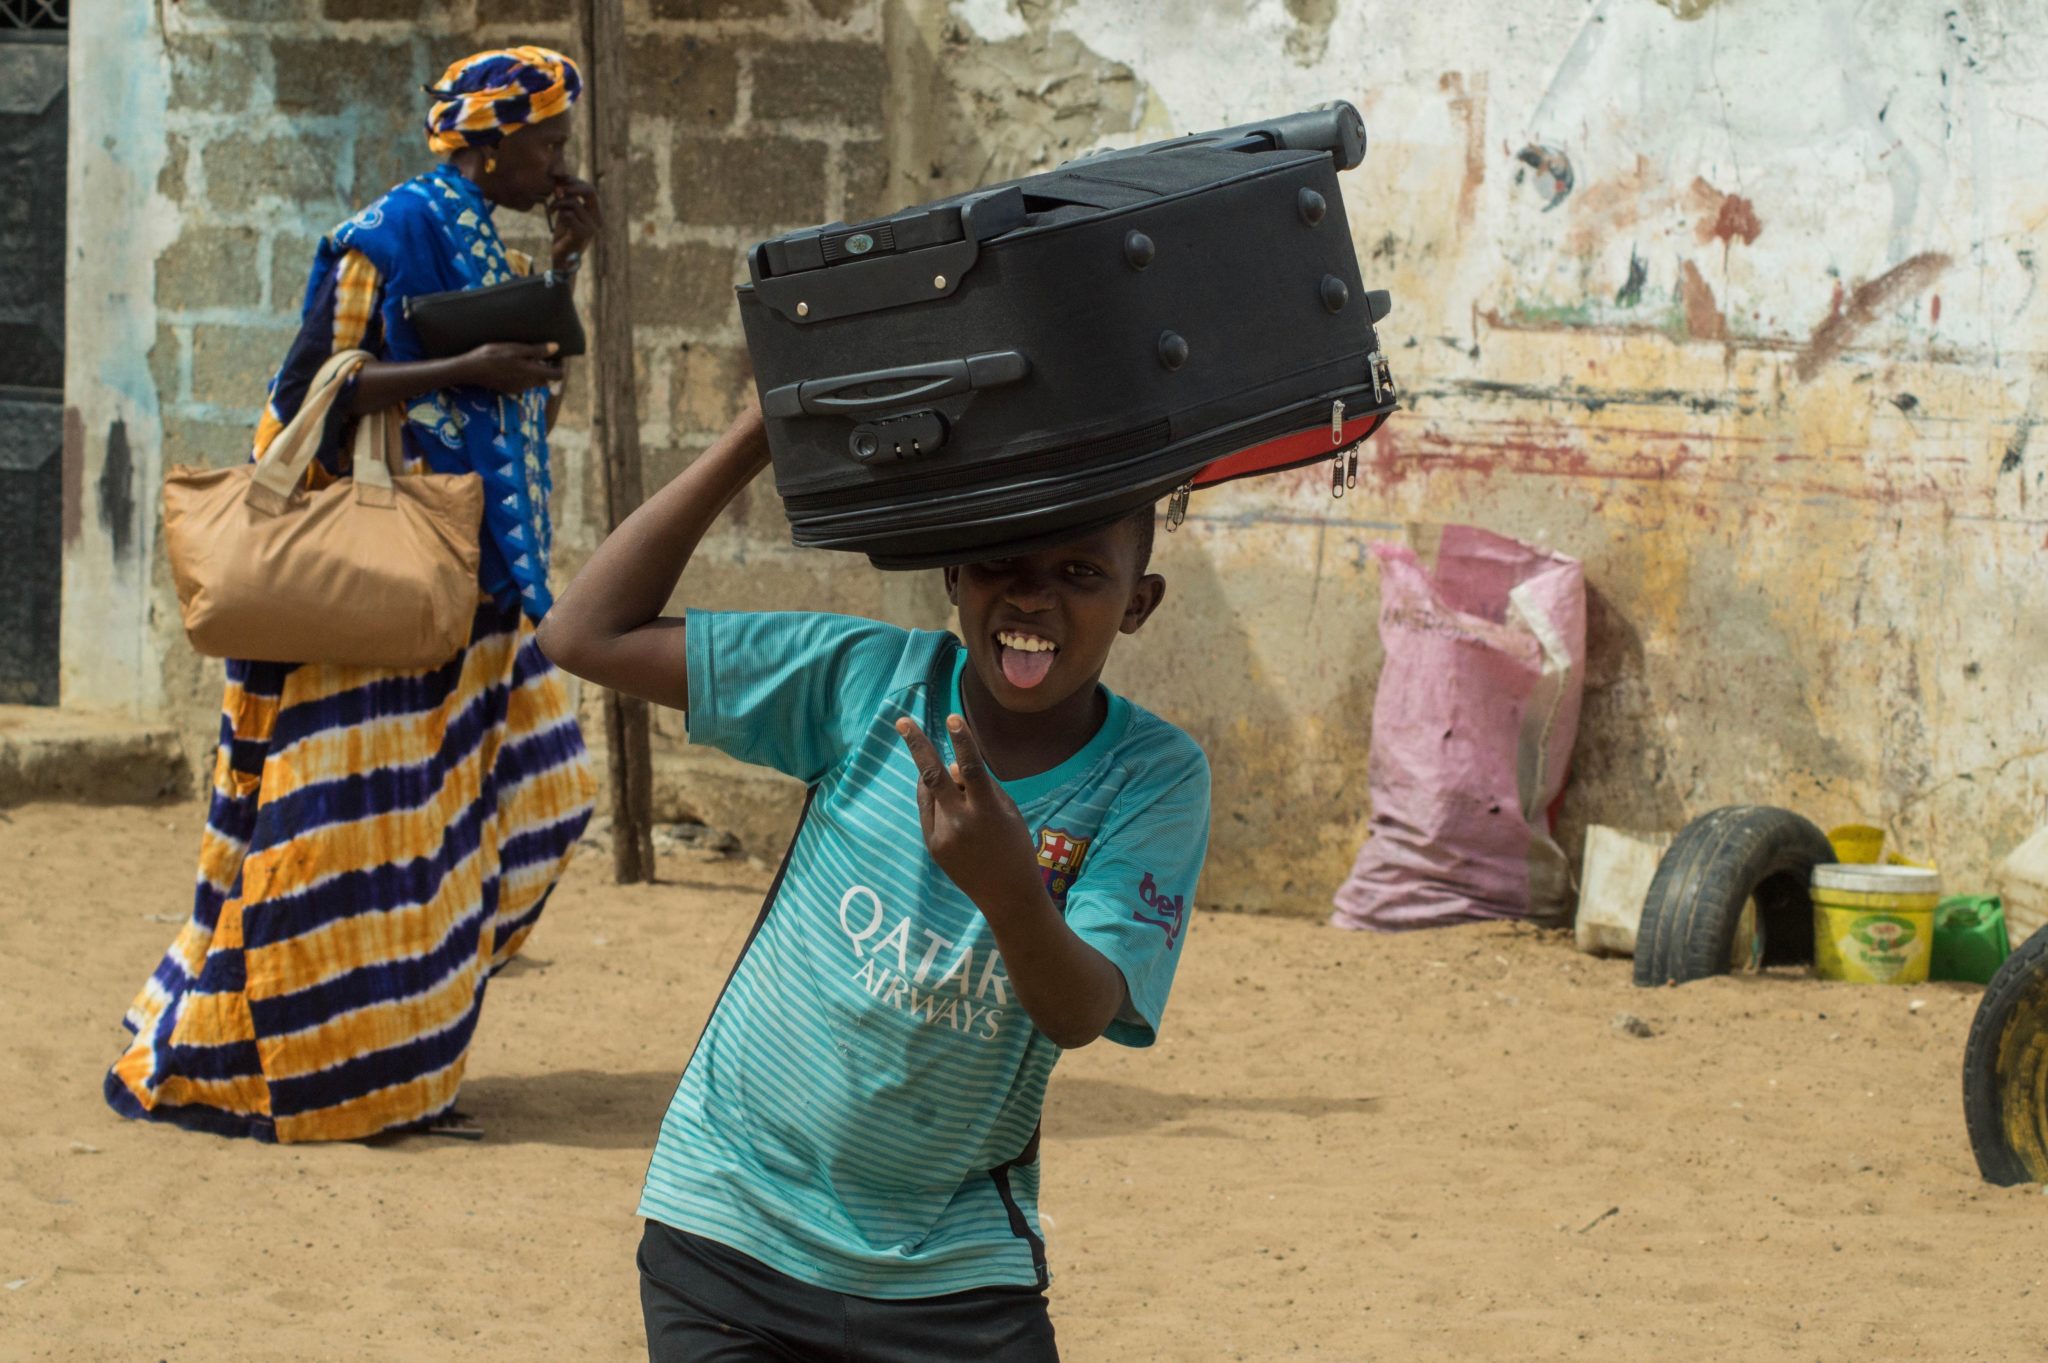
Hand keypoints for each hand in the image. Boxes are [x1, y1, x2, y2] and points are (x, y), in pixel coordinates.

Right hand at [459, 341, 564, 393]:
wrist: (470, 369)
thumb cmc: (492, 356)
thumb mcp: (515, 349)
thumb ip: (537, 350)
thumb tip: (556, 347)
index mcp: (532, 373)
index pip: (557, 375)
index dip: (560, 365)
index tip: (557, 355)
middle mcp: (528, 384)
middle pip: (547, 378)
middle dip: (549, 366)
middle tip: (543, 352)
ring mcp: (519, 388)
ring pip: (535, 380)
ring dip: (536, 370)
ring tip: (527, 355)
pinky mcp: (510, 388)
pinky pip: (524, 382)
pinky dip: (524, 374)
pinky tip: (514, 363)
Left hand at [548, 177, 600, 270]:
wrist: (562, 257)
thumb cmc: (564, 234)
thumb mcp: (566, 211)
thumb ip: (566, 197)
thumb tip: (560, 181)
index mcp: (595, 213)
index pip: (590, 189)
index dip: (575, 181)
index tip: (560, 180)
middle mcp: (597, 220)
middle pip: (590, 191)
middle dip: (571, 186)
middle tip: (557, 189)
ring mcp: (591, 227)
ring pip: (574, 203)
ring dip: (558, 202)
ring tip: (550, 208)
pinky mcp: (582, 234)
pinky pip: (569, 214)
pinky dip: (558, 211)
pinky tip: (551, 215)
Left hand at [895, 714, 1045, 910]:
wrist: (1007, 896)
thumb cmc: (1015, 848)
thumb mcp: (1008, 812)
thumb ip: (981, 787)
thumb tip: (952, 766)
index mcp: (986, 811)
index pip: (970, 769)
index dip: (962, 741)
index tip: (953, 718)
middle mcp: (959, 822)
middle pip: (932, 776)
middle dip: (917, 746)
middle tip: (901, 721)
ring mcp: (941, 835)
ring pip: (930, 793)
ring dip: (936, 779)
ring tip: (952, 783)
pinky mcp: (932, 846)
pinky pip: (928, 811)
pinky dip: (935, 799)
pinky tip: (948, 802)